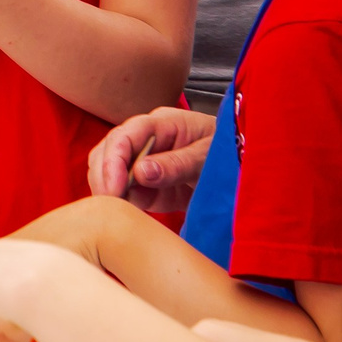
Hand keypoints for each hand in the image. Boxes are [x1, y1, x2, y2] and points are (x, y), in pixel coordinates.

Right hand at [87, 107, 214, 209]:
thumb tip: (140, 172)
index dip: (113, 161)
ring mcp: (140, 162)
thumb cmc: (226, 154)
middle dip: (104, 178)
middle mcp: (144, 139)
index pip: (124, 136)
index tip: (115, 189)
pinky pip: (119, 192)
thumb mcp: (208, 158)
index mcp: (161, 123)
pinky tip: (126, 217)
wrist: (238, 172)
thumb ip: (177, 164)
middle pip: (106, 152)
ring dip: (107, 192)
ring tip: (120, 213)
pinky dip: (117, 205)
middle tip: (112, 207)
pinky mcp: (142, 185)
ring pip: (105, 171)